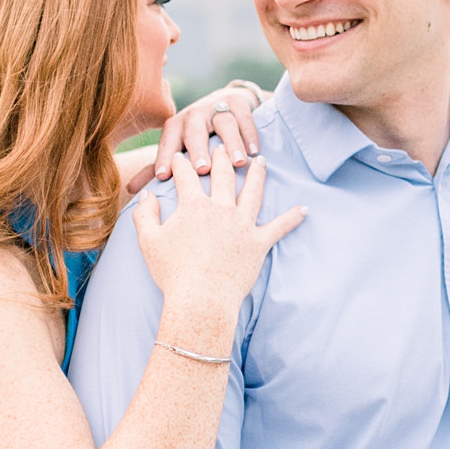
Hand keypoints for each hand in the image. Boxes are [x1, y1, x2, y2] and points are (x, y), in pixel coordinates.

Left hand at [124, 84, 268, 189]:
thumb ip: (157, 167)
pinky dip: (249, 134)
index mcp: (174, 127)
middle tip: (202, 169)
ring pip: (223, 123)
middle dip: (198, 149)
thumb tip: (129, 190)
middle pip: (194, 131)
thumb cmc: (196, 136)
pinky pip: (244, 118)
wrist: (224, 102)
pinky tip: (255, 151)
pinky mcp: (237, 102)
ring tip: (238, 163)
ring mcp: (215, 106)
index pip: (167, 143)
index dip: (164, 157)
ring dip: (231, 143)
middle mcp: (193, 115)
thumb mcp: (177, 148)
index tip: (164, 177)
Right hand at [132, 149, 303, 356]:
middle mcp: (221, 208)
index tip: (179, 158)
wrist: (200, 302)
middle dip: (222, 156)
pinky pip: (280, 227)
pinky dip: (293, 218)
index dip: (180, 163)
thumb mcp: (149, 242)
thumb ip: (145, 215)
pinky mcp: (259, 243)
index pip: (186, 174)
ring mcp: (243, 225)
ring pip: (254, 191)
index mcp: (194, 205)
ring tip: (261, 160)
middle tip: (223, 146)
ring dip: (258, 173)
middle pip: (224, 174)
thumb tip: (145, 197)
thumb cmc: (172, 274)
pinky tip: (304, 209)